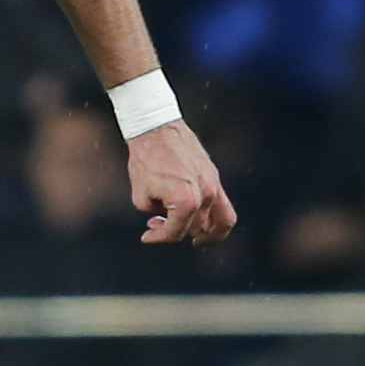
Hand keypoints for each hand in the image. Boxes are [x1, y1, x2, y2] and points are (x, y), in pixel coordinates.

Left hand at [127, 121, 236, 244]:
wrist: (155, 127)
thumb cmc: (145, 159)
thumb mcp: (141, 196)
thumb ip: (156, 215)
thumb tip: (164, 220)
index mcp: (186, 202)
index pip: (176, 232)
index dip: (158, 238)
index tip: (146, 236)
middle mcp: (205, 195)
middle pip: (194, 229)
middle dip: (173, 230)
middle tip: (155, 223)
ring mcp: (214, 184)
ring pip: (220, 222)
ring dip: (200, 229)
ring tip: (192, 236)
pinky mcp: (214, 176)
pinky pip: (224, 206)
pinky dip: (215, 219)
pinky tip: (201, 220)